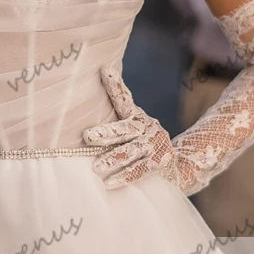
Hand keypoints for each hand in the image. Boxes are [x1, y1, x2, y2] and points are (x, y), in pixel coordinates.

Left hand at [83, 62, 180, 190]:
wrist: (178, 164)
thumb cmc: (141, 146)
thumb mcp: (129, 131)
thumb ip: (111, 127)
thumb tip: (75, 124)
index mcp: (135, 117)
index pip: (123, 99)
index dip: (115, 85)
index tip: (104, 70)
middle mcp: (146, 127)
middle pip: (124, 129)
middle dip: (106, 133)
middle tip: (87, 137)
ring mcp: (154, 144)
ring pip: (131, 151)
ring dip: (113, 159)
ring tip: (96, 167)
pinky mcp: (160, 162)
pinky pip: (139, 171)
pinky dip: (123, 177)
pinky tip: (109, 183)